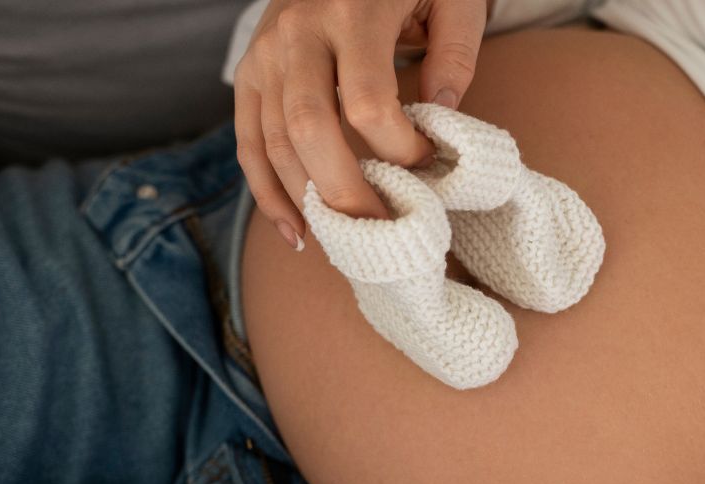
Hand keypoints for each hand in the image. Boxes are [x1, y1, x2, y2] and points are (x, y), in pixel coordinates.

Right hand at [233, 0, 487, 247]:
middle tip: (383, 229)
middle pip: (309, 129)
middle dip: (346, 191)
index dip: (399, 147)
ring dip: (308, 201)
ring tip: (347, 241)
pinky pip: (248, 139)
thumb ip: (456, 52)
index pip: (367, 102)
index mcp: (350, 10)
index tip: (429, 164)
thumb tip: (442, 119)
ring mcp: (266, 52)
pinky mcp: (251, 70)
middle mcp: (297, 32)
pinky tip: (297, 231)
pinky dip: (268, 191)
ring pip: (273, 141)